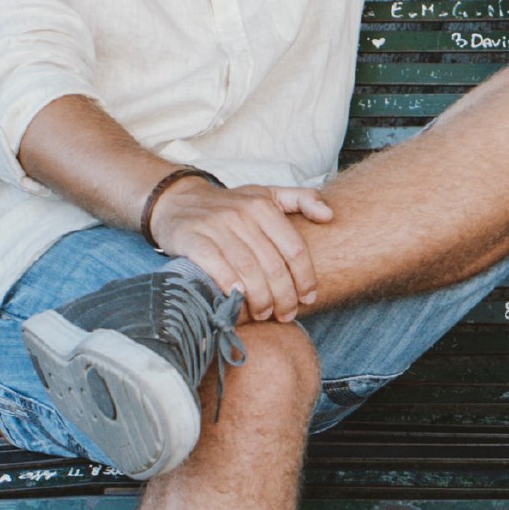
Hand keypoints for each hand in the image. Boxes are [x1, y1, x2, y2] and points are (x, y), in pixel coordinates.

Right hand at [149, 178, 334, 322]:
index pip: (293, 248)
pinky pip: (217, 267)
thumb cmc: (231, 204)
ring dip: (260, 298)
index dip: (305, 277)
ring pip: (248, 270)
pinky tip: (239, 300)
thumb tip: (330, 215)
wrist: (178, 200)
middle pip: (273, 264)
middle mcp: (242, 215)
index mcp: (264, 206)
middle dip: (284, 295)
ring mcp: (216, 227)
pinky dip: (230, 286)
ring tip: (266, 314)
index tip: (309, 298)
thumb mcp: (267, 194)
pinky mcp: (193, 240)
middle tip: (287, 314)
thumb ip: (301, 199)